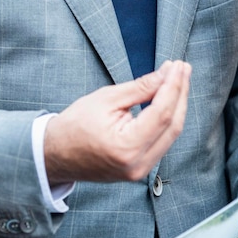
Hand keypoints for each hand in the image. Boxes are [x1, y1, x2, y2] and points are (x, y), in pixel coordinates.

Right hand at [44, 60, 190, 182]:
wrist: (54, 155)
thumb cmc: (75, 125)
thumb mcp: (107, 98)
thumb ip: (141, 88)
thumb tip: (168, 73)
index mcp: (126, 147)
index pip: (161, 112)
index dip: (174, 86)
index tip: (178, 66)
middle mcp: (138, 164)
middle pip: (172, 124)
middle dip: (180, 93)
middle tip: (183, 68)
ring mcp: (141, 171)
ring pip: (171, 134)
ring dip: (177, 105)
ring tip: (179, 79)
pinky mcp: (141, 169)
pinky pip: (163, 141)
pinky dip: (168, 119)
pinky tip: (170, 99)